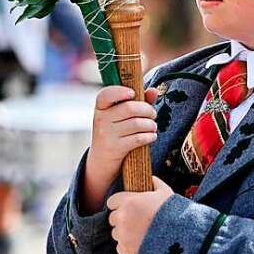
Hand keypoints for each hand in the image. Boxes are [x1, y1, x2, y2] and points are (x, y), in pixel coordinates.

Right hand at [80, 86, 158, 213]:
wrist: (100, 162)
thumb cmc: (115, 133)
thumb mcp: (120, 116)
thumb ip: (137, 102)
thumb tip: (153, 91)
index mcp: (101, 107)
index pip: (106, 94)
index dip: (120, 92)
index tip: (132, 93)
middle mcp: (101, 119)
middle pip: (130, 108)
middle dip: (147, 110)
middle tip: (153, 115)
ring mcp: (106, 134)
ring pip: (137, 123)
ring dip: (151, 125)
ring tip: (153, 127)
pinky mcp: (115, 148)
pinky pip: (138, 138)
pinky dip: (149, 136)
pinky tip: (151, 136)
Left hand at [107, 177, 173, 253]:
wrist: (177, 236)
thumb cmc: (171, 212)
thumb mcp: (165, 192)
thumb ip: (155, 183)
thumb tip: (152, 179)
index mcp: (129, 201)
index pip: (112, 202)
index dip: (119, 204)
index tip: (126, 206)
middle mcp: (122, 217)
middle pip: (113, 218)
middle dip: (121, 218)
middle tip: (134, 220)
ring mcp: (123, 234)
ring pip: (116, 233)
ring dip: (124, 232)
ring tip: (138, 232)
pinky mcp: (126, 248)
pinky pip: (120, 247)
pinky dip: (127, 245)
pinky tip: (138, 242)